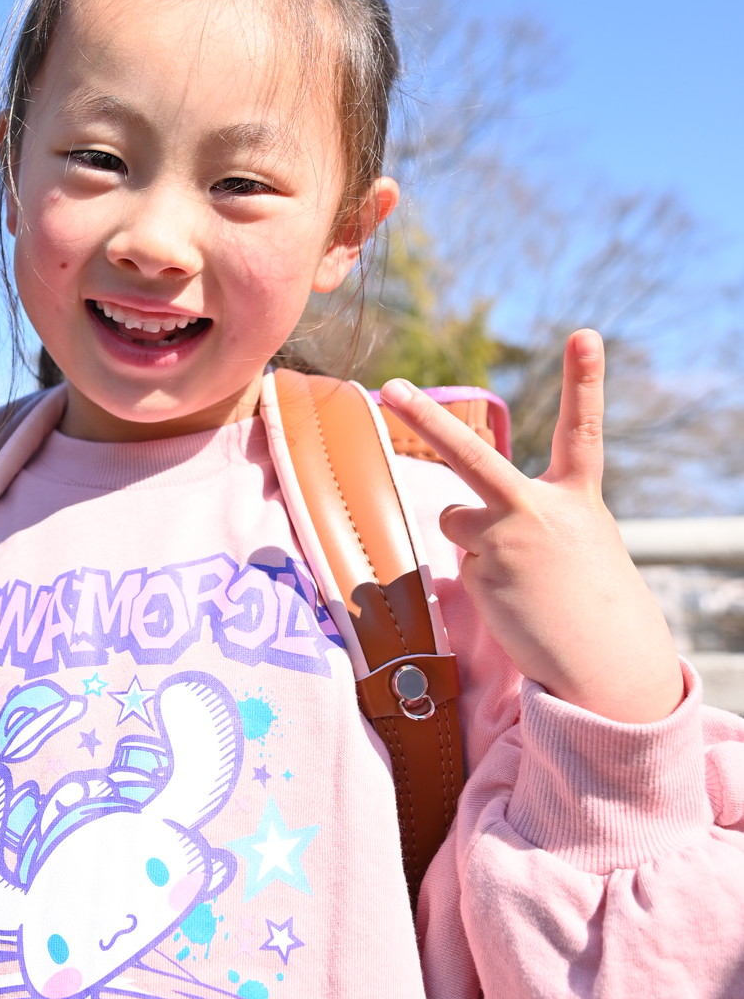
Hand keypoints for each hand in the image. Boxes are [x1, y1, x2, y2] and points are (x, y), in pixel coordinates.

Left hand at [380, 330, 683, 724]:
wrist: (607, 663)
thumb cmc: (590, 596)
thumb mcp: (577, 538)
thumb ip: (526, 513)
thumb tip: (460, 519)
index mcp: (576, 496)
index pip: (583, 428)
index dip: (586, 380)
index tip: (585, 334)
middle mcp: (539, 511)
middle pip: (472, 456)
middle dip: (426, 419)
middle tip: (390, 388)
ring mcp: (506, 543)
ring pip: (460, 521)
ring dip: (479, 542)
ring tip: (523, 577)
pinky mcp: (482, 575)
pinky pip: (466, 560)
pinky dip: (485, 577)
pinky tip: (516, 600)